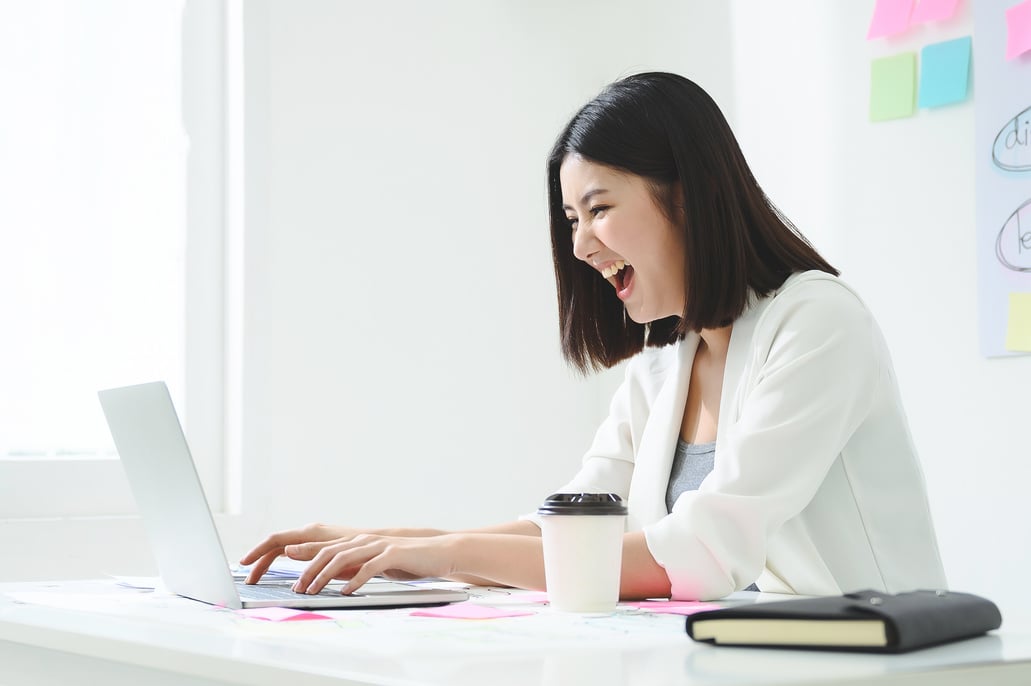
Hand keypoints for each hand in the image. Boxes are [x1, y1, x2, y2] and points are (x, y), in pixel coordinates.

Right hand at [239, 522, 365, 584]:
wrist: (380, 545)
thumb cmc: (360, 547)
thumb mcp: (334, 551)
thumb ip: (311, 552)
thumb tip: (286, 552)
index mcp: (310, 533)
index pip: (276, 540)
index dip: (258, 551)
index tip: (244, 563)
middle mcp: (309, 533)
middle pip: (276, 546)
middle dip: (260, 561)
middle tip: (249, 579)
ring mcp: (313, 540)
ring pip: (284, 551)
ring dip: (269, 564)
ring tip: (258, 579)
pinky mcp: (319, 548)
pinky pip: (294, 555)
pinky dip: (283, 564)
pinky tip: (279, 576)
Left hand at [288, 533, 459, 594]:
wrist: (437, 553)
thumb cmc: (406, 561)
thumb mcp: (375, 565)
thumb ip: (353, 567)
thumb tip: (330, 577)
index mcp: (358, 542)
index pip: (325, 546)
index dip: (303, 552)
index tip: (285, 557)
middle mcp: (364, 540)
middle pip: (328, 552)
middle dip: (309, 570)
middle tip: (297, 588)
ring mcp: (378, 545)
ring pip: (344, 558)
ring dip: (325, 576)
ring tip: (314, 591)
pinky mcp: (392, 554)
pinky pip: (369, 567)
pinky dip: (355, 580)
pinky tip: (346, 591)